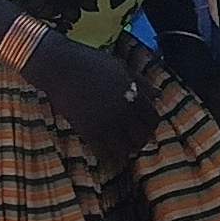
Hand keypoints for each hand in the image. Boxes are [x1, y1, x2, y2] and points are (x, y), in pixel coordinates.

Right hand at [29, 35, 160, 163]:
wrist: (60, 67)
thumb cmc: (91, 63)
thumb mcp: (121, 68)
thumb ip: (141, 83)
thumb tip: (159, 94)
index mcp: (133, 95)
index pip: (153, 119)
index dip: (152, 127)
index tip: (146, 129)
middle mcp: (123, 110)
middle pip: (142, 136)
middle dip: (141, 140)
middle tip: (136, 143)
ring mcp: (105, 122)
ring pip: (125, 148)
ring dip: (127, 151)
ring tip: (124, 151)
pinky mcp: (87, 130)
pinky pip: (103, 151)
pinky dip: (109, 157)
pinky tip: (109, 157)